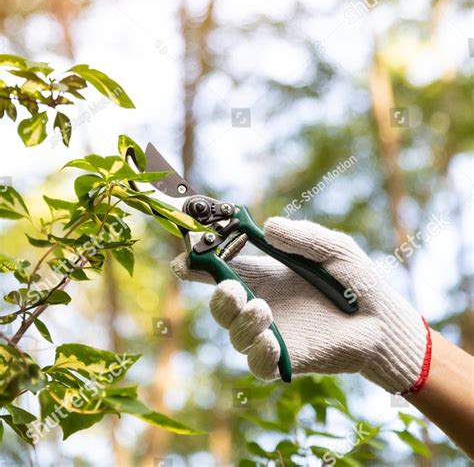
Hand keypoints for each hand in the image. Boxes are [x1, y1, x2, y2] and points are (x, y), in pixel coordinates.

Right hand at [171, 217, 430, 394]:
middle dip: (216, 296)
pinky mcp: (287, 360)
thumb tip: (267, 227)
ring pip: (235, 334)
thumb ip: (302, 237)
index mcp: (266, 273)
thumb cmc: (356, 279)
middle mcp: (262, 303)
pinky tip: (271, 341)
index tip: (184, 258)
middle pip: (221, 303)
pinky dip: (258, 353)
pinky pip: (259, 363)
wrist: (383, 320)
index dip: (199, 262)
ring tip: (263, 310)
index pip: (222, 267)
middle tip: (230, 289)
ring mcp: (272, 333)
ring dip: (240, 322)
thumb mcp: (333, 247)